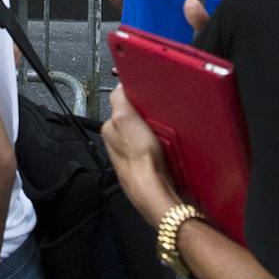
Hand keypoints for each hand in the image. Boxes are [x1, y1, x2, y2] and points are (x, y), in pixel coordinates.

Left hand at [101, 84, 182, 227]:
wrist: (156, 193)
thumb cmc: (140, 160)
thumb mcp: (126, 119)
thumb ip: (120, 99)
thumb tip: (120, 85)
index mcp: (109, 130)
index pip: (121, 104)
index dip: (135, 98)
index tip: (147, 95)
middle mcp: (117, 144)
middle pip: (135, 119)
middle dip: (146, 115)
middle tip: (159, 115)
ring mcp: (133, 157)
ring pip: (146, 134)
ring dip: (156, 130)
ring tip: (166, 131)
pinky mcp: (148, 167)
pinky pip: (157, 148)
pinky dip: (163, 145)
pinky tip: (169, 147)